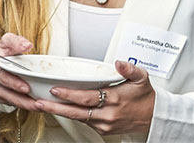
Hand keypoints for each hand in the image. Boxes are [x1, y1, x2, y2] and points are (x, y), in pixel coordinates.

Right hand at [0, 33, 40, 109]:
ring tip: (41, 107)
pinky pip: (15, 104)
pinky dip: (26, 106)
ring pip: (12, 102)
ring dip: (27, 106)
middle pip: (8, 95)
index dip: (14, 84)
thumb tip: (27, 45)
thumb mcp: (7, 41)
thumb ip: (16, 41)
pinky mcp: (3, 98)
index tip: (26, 88)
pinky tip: (39, 106)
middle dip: (23, 100)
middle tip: (38, 103)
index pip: (3, 78)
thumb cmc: (3, 52)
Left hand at [36, 60, 155, 136]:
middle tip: (40, 103)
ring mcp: (105, 124)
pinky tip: (61, 109)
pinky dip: (72, 115)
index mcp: (115, 99)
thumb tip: (119, 63)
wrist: (153, 117)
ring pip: (78, 118)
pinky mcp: (103, 130)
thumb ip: (130, 68)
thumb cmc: (145, 96)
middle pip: (77, 112)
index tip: (56, 89)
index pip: (87, 97)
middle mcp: (108, 114)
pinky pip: (85, 122)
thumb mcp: (142, 77)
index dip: (69, 94)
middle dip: (56, 107)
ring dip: (60, 112)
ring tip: (44, 105)